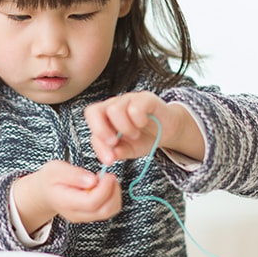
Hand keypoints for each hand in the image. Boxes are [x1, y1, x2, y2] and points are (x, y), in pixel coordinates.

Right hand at [12, 160, 121, 228]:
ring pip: (110, 211)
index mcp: (66, 202)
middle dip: (113, 192)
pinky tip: (105, 186)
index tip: (107, 174)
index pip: (91, 203)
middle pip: (105, 210)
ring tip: (106, 180)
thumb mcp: (56, 169)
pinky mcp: (91, 215)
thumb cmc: (50, 179)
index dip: (104, 189)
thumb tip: (93, 180)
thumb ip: (73, 174)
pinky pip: (109, 210)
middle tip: (109, 176)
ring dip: (114, 194)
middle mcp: (76, 214)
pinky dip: (112, 197)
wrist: (46, 193)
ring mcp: (85, 217)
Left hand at [84, 91, 204, 165]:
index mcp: (104, 118)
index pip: (90, 125)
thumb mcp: (129, 150)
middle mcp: (112, 105)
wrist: (168, 130)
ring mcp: (128, 99)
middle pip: (93, 111)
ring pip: (114, 109)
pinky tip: (143, 125)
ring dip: (124, 128)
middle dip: (101, 131)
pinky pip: (135, 107)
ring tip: (135, 134)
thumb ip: (118, 152)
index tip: (109, 159)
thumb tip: (110, 156)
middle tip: (115, 143)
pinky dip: (138, 120)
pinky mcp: (145, 98)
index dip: (97, 142)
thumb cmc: (144, 138)